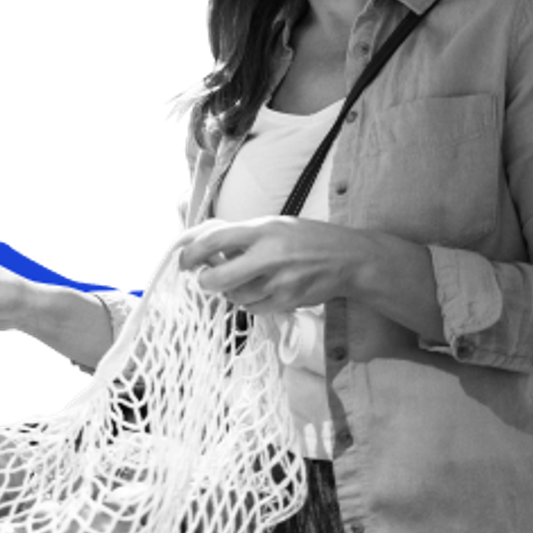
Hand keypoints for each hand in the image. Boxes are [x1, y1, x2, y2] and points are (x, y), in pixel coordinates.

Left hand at [175, 217, 379, 314]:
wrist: (347, 259)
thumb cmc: (307, 238)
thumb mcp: (275, 224)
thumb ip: (244, 235)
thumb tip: (208, 247)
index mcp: (264, 230)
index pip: (216, 241)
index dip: (193, 253)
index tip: (184, 260)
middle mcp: (270, 256)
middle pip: (221, 278)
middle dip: (205, 282)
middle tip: (202, 279)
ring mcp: (279, 282)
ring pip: (235, 296)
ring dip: (228, 291)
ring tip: (238, 280)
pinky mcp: (287, 302)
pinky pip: (253, 308)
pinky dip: (248, 302)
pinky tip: (257, 290)